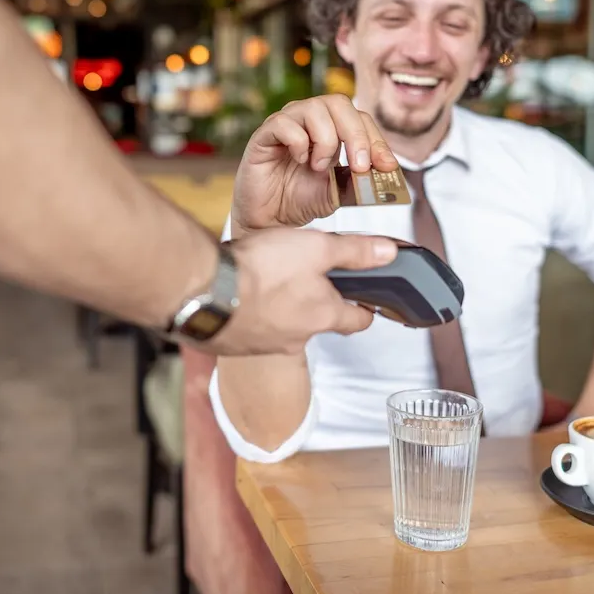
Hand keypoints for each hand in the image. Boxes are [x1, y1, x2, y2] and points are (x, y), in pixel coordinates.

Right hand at [208, 228, 398, 355]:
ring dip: (281, 309)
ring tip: (269, 280)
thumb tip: (390, 253)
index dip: (366, 309)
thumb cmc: (262, 270)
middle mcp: (297, 337)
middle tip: (309, 281)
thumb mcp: (316, 248)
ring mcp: (264, 344)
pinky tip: (240, 293)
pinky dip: (251, 314)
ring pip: (283, 326)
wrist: (203, 292)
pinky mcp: (234, 343)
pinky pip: (250, 330)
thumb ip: (354, 252)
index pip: (358, 321)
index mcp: (323, 316)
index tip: (367, 302)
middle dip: (317, 304)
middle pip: (318, 322)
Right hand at [232, 94, 397, 235]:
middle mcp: (310, 120)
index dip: (376, 139)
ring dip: (325, 140)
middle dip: (356, 135)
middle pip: (339, 103)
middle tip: (360, 166)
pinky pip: (284, 123)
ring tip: (319, 167)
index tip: (387, 166)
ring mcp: (287, 123)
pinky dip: (298, 142)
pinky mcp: (264, 134)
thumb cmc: (301, 199)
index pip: (359, 118)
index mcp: (332, 129)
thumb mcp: (339, 191)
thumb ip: (359, 179)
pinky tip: (298, 160)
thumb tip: (386, 171)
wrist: (271, 219)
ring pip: (314, 108)